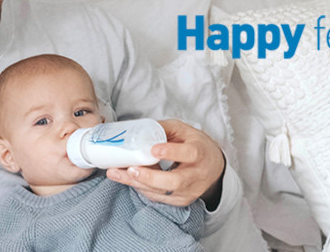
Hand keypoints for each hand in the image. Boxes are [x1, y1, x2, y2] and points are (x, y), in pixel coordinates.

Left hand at [106, 119, 224, 206]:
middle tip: (130, 169)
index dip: (171, 152)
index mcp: (200, 153)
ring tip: (116, 173)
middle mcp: (196, 175)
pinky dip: (140, 188)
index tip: (154, 149)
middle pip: (174, 182)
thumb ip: (164, 128)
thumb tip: (139, 128)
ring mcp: (189, 192)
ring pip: (161, 192)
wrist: (214, 168)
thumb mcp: (184, 130)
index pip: (189, 154)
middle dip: (150, 177)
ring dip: (137, 183)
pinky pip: (157, 197)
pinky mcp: (180, 201)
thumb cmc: (196, 145)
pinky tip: (126, 178)